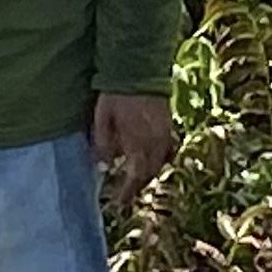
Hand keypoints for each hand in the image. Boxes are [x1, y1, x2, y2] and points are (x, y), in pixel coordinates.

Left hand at [90, 92, 176, 209]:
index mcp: (138, 142)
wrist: (137, 67)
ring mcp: (165, 133)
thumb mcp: (102, 119)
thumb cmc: (115, 94)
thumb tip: (103, 167)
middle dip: (138, 186)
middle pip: (150, 173)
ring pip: (160, 163)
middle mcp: (155, 141)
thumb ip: (103, 144)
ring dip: (149, 174)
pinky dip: (160, 159)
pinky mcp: (169, 124)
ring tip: (136, 179)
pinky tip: (150, 159)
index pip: (136, 176)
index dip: (128, 193)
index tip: (119, 204)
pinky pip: (168, 150)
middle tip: (126, 195)